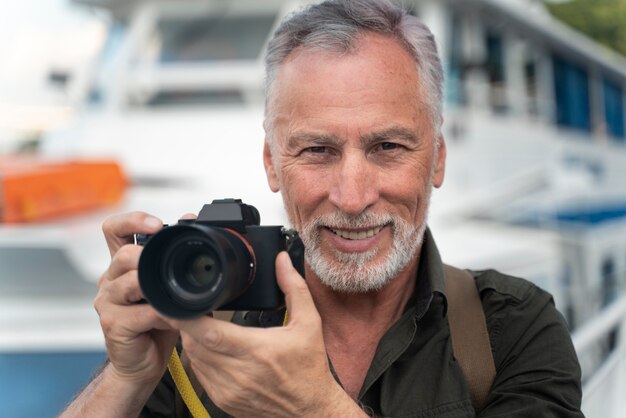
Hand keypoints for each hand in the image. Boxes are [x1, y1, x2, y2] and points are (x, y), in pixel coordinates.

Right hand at [94, 212, 178, 385]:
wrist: (142, 364)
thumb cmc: (156, 323)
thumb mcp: (167, 287)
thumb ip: (174, 259)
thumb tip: (192, 221)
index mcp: (121, 266)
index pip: (113, 230)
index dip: (133, 221)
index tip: (157, 225)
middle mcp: (110, 280)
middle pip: (123, 255)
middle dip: (150, 258)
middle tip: (170, 268)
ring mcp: (108, 303)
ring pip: (130, 282)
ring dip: (158, 288)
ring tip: (174, 296)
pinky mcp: (114, 324)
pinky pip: (142, 313)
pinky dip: (164, 314)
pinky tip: (174, 318)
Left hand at [162, 252, 363, 417]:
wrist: (310, 409)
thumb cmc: (309, 368)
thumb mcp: (309, 323)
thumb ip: (294, 288)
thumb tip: (281, 261)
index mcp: (257, 350)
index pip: (210, 334)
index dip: (188, 318)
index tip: (176, 303)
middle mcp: (239, 373)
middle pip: (195, 345)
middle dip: (188, 324)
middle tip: (192, 306)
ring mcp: (228, 389)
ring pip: (194, 360)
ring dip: (193, 340)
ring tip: (201, 324)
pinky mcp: (223, 400)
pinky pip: (200, 375)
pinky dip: (199, 358)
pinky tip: (210, 347)